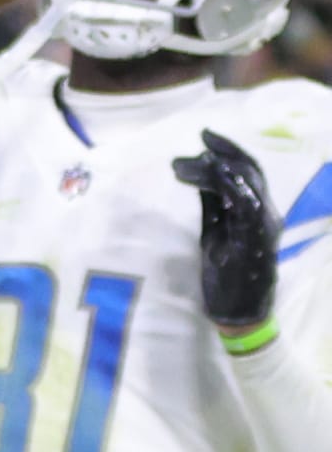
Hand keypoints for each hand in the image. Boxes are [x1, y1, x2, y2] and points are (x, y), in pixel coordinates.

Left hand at [173, 129, 278, 328]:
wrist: (239, 313)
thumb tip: (199, 174)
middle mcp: (267, 215)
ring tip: (184, 164)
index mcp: (258, 213)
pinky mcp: (254, 240)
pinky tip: (201, 178)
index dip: (228, 152)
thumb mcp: (214, 232)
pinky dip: (223, 186)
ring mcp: (263, 227)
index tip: (204, 138)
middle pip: (251, 171)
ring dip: (214, 168)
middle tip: (199, 139)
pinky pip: (244, 204)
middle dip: (224, 152)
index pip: (249, 173)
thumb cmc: (226, 274)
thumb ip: (211, 204)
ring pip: (246, 183)